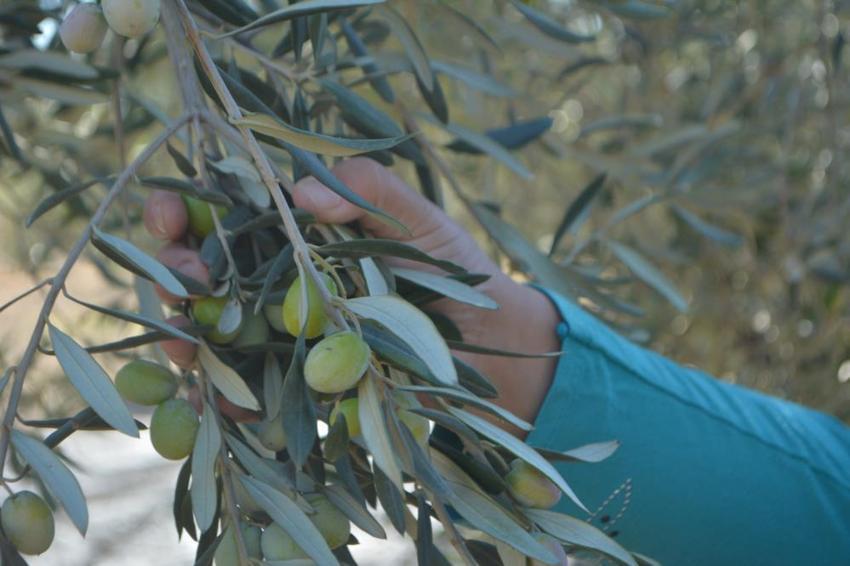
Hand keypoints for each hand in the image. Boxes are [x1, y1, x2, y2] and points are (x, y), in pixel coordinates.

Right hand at [144, 158, 559, 433]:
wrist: (491, 349)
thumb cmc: (456, 274)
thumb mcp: (419, 222)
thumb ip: (369, 191)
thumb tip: (300, 192)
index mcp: (298, 233)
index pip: (226, 215)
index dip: (186, 211)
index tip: (170, 215)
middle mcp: (279, 283)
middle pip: (203, 276)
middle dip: (175, 276)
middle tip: (184, 283)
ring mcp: (282, 337)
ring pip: (211, 335)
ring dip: (183, 339)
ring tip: (182, 344)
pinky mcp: (297, 387)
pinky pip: (247, 396)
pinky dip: (224, 403)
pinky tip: (217, 404)